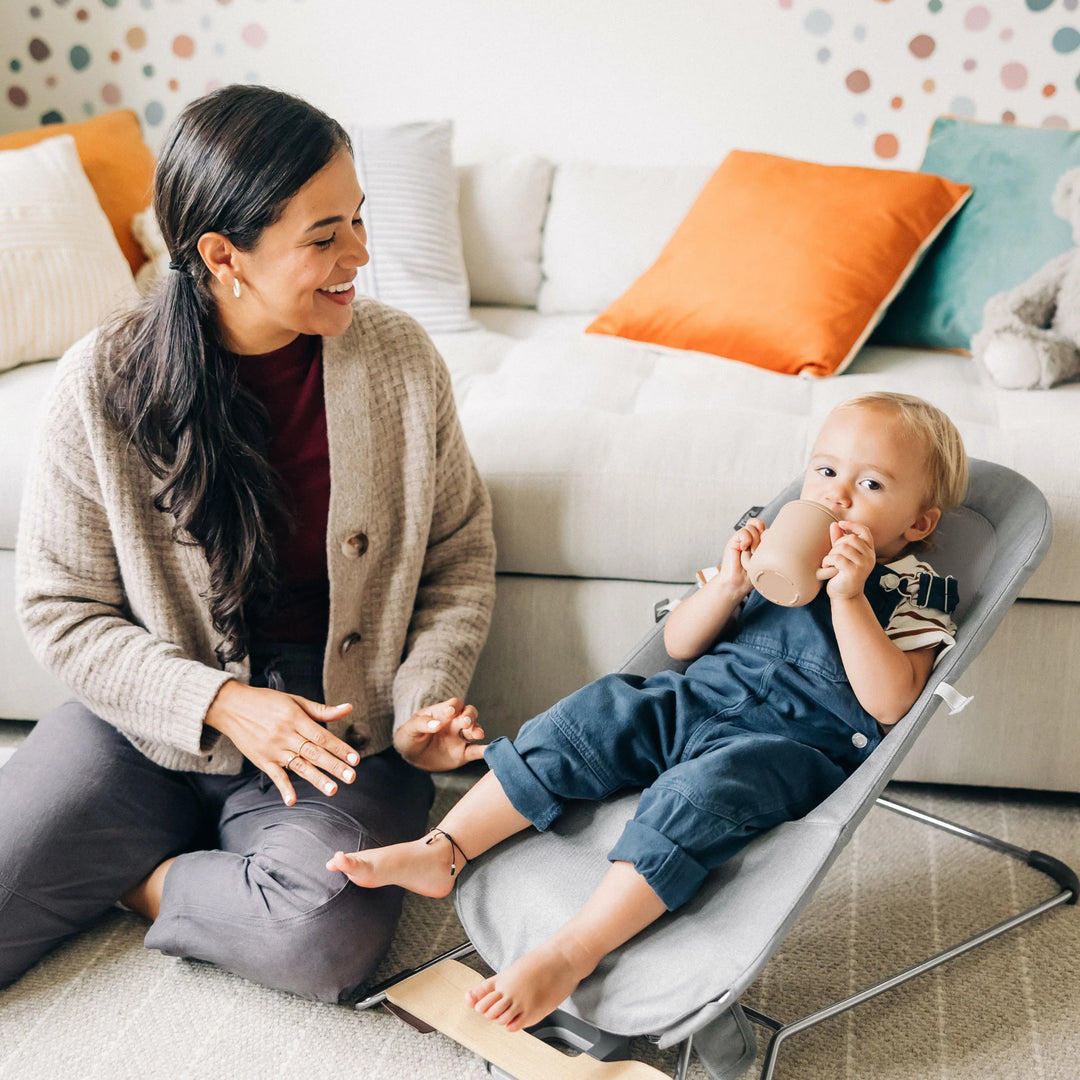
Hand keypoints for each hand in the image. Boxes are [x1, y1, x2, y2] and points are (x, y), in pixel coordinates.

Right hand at [205, 680, 358, 805]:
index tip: (355, 759)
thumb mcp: (295, 701)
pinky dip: (284, 788)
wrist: (232, 707)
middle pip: (314, 752)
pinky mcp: (262, 760)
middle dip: (334, 766)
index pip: (322, 736)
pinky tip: (292, 800)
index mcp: (296, 718)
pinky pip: (275, 775)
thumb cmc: (267, 702)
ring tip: (333, 790)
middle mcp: (285, 734)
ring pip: (299, 765)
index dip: (340, 748)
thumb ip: (321, 710)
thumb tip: (348, 708)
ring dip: (316, 779)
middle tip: (351, 777)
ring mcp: (273, 749)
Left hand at [394, 698, 485, 771]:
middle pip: (469, 713)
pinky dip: (483, 751)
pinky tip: (489, 751)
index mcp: (442, 713)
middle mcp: (454, 723)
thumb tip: (437, 724)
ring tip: (477, 734)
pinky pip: (475, 751)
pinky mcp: (462, 754)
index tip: (450, 713)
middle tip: (466, 723)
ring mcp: (459, 738)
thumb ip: (422, 724)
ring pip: (474, 729)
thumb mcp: (410, 729)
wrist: (411, 757)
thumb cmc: (410, 737)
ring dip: (477, 730)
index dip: (454, 706)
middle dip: (470, 716)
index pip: (454, 704)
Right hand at [717, 517, 764, 597]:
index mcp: (758, 543)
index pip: (763, 527)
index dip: (767, 531)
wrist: (737, 585)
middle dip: (762, 533)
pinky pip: (741, 532)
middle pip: (757, 523)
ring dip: (754, 539)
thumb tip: (768, 531)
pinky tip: (744, 549)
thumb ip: (766, 546)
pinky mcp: (733, 543)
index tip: (770, 543)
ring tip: (753, 552)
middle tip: (761, 548)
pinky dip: (745, 539)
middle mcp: (749, 540)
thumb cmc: (751, 576)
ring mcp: (741, 540)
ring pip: (750, 527)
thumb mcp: (764, 561)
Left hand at [820, 520, 876, 600]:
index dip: (852, 525)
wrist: (845, 596)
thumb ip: (839, 540)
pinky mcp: (854, 572)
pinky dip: (828, 561)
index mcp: (869, 551)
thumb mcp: (842, 555)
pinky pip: (837, 558)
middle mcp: (869, 557)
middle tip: (832, 555)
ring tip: (829, 562)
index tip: (840, 523)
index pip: (865, 531)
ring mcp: (864, 565)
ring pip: (843, 547)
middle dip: (836, 544)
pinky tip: (827, 567)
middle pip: (850, 538)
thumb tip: (834, 524)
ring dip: (831, 553)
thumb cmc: (843, 574)